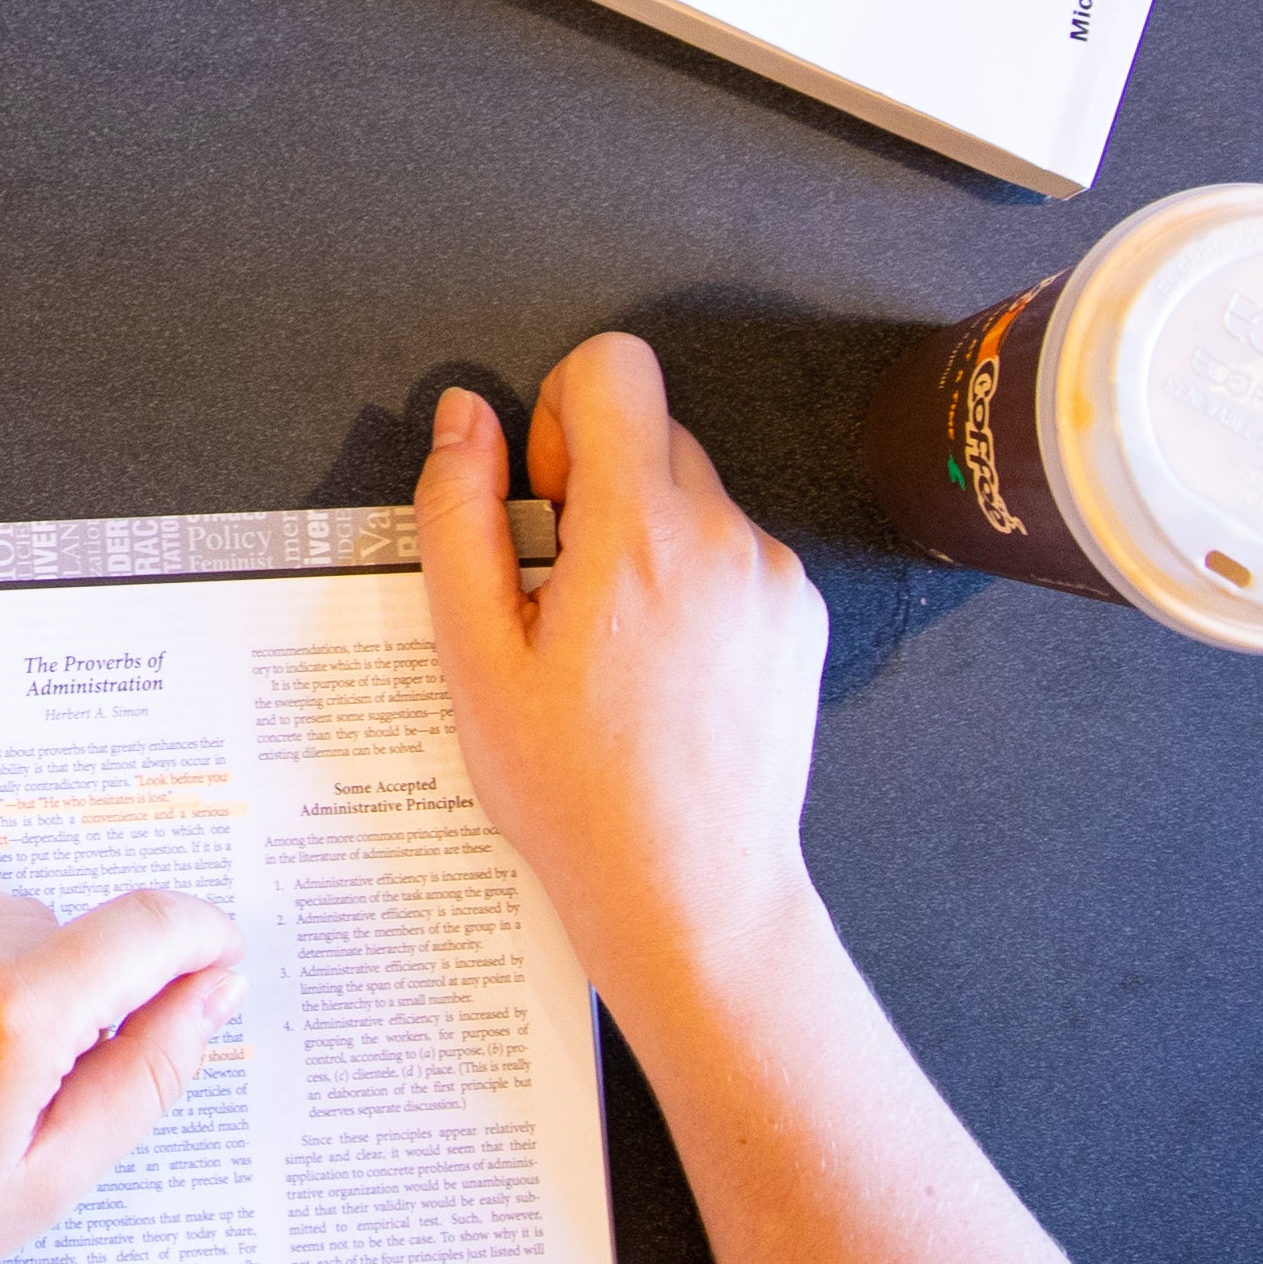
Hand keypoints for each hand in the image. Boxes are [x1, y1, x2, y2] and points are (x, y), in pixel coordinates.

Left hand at [0, 838, 232, 1263]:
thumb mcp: (45, 1180)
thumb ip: (146, 1073)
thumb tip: (214, 988)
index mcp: (11, 1020)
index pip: (148, 928)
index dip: (201, 937)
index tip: (217, 958)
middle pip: (71, 932)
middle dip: (76, 994)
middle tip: (20, 1091)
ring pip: (2, 900)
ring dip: (9, 957)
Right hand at [420, 337, 830, 1005]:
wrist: (691, 896)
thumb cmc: (576, 794)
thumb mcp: (474, 658)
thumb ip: (460, 516)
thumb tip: (466, 418)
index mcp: (641, 532)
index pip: (614, 368)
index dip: (559, 416)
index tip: (545, 505)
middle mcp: (726, 538)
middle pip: (651, 433)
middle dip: (596, 491)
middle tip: (562, 600)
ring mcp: (776, 579)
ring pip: (692, 499)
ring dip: (643, 543)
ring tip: (613, 654)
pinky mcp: (803, 619)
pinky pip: (733, 555)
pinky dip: (691, 588)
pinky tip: (662, 676)